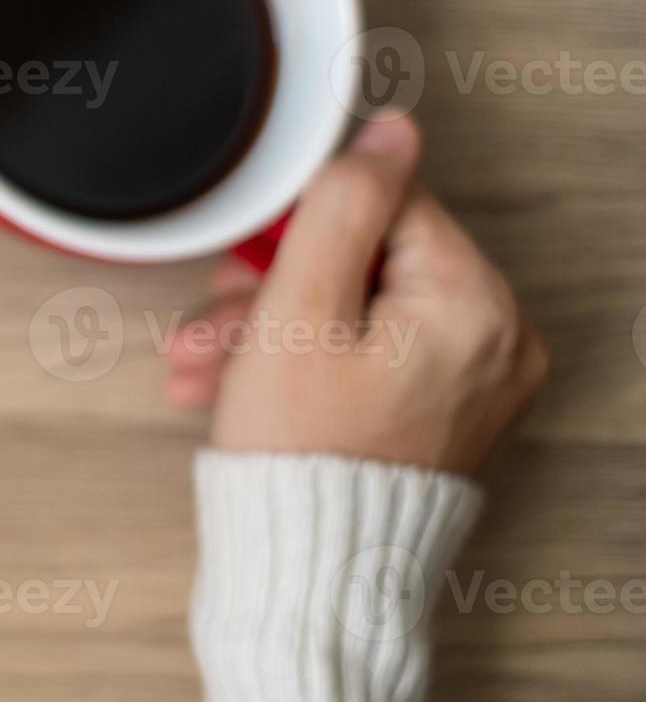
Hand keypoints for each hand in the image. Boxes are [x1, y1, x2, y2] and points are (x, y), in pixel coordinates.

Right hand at [161, 116, 546, 473]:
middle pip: (369, 264)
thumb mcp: (300, 308)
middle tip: (209, 327)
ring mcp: (475, 382)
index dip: (299, 232)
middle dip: (273, 290)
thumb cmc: (299, 452)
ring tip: (205, 367)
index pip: (387, 207)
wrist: (309, 572)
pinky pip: (373, 356)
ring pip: (361, 312)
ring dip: (274, 329)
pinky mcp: (445, 413)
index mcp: (475, 304)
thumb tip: (389, 128)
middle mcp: (496, 340)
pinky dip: (307, 362)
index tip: (242, 273)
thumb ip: (343, 205)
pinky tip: (240, 384)